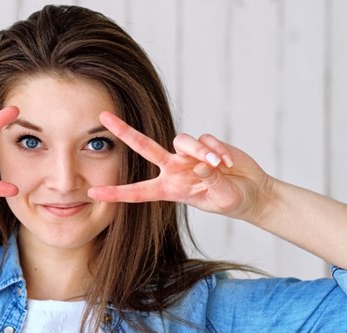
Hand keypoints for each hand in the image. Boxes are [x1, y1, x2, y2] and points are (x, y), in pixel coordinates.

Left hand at [87, 112, 273, 220]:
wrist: (252, 192)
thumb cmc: (232, 201)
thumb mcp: (221, 198)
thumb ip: (210, 182)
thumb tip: (199, 164)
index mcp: (169, 189)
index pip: (137, 192)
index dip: (116, 193)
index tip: (93, 193)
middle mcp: (173, 169)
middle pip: (143, 146)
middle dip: (124, 131)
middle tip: (103, 116)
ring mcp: (187, 155)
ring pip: (182, 141)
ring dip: (201, 151)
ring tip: (221, 165)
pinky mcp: (204, 144)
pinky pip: (204, 140)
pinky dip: (218, 150)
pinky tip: (230, 163)